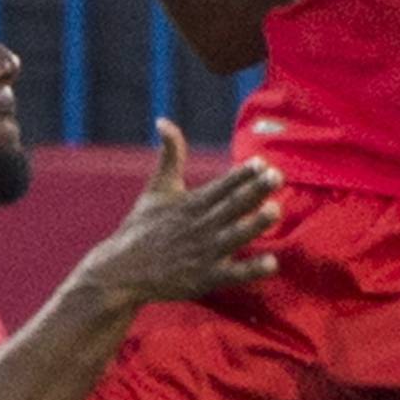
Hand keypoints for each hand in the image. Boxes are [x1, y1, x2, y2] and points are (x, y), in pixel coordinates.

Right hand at [89, 122, 282, 306]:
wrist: (122, 271)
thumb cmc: (142, 228)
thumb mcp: (156, 189)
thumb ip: (169, 156)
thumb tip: (163, 120)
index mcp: (191, 203)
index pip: (221, 185)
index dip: (241, 174)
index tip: (261, 162)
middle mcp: (199, 225)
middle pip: (231, 205)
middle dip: (254, 191)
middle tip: (277, 176)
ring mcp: (203, 253)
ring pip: (234, 235)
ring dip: (255, 223)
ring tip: (275, 210)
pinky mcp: (205, 278)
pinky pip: (232, 274)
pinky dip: (251, 270)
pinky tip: (272, 263)